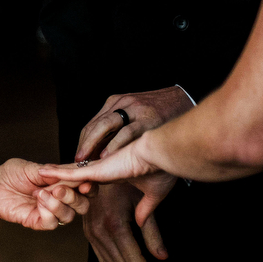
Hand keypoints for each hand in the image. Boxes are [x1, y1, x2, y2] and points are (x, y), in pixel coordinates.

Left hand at [0, 158, 89, 230]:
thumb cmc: (12, 174)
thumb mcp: (32, 168)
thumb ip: (52, 172)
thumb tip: (72, 171)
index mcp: (62, 183)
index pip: (85, 187)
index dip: (89, 186)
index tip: (85, 183)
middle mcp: (59, 199)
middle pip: (82, 205)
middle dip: (75, 197)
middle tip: (58, 189)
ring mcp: (49, 211)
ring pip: (69, 216)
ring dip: (57, 204)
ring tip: (41, 193)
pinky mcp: (38, 221)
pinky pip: (52, 223)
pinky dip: (48, 212)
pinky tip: (37, 202)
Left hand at [39, 136, 179, 229]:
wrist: (163, 154)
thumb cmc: (162, 170)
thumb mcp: (153, 195)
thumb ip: (144, 209)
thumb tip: (141, 223)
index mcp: (112, 175)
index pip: (90, 182)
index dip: (78, 188)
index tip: (66, 193)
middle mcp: (102, 170)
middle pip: (76, 179)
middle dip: (60, 185)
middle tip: (43, 187)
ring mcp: (97, 168)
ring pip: (70, 176)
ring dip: (55, 180)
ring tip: (37, 181)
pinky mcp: (97, 168)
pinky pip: (73, 173)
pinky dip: (58, 173)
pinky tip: (43, 172)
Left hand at [76, 86, 194, 161]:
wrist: (184, 99)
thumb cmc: (159, 112)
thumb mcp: (135, 112)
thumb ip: (119, 127)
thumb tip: (101, 152)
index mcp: (116, 102)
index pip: (93, 123)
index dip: (84, 142)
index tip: (79, 158)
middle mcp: (123, 103)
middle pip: (96, 124)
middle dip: (85, 144)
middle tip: (78, 162)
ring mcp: (135, 110)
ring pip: (106, 125)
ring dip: (94, 145)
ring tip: (88, 162)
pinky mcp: (148, 119)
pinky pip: (126, 132)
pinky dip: (115, 145)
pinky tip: (108, 157)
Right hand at [81, 182, 167, 261]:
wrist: (99, 166)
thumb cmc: (123, 180)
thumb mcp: (140, 203)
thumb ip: (152, 233)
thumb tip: (162, 258)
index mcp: (115, 224)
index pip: (133, 258)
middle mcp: (99, 230)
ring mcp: (90, 230)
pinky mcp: (86, 230)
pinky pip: (100, 255)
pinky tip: (126, 261)